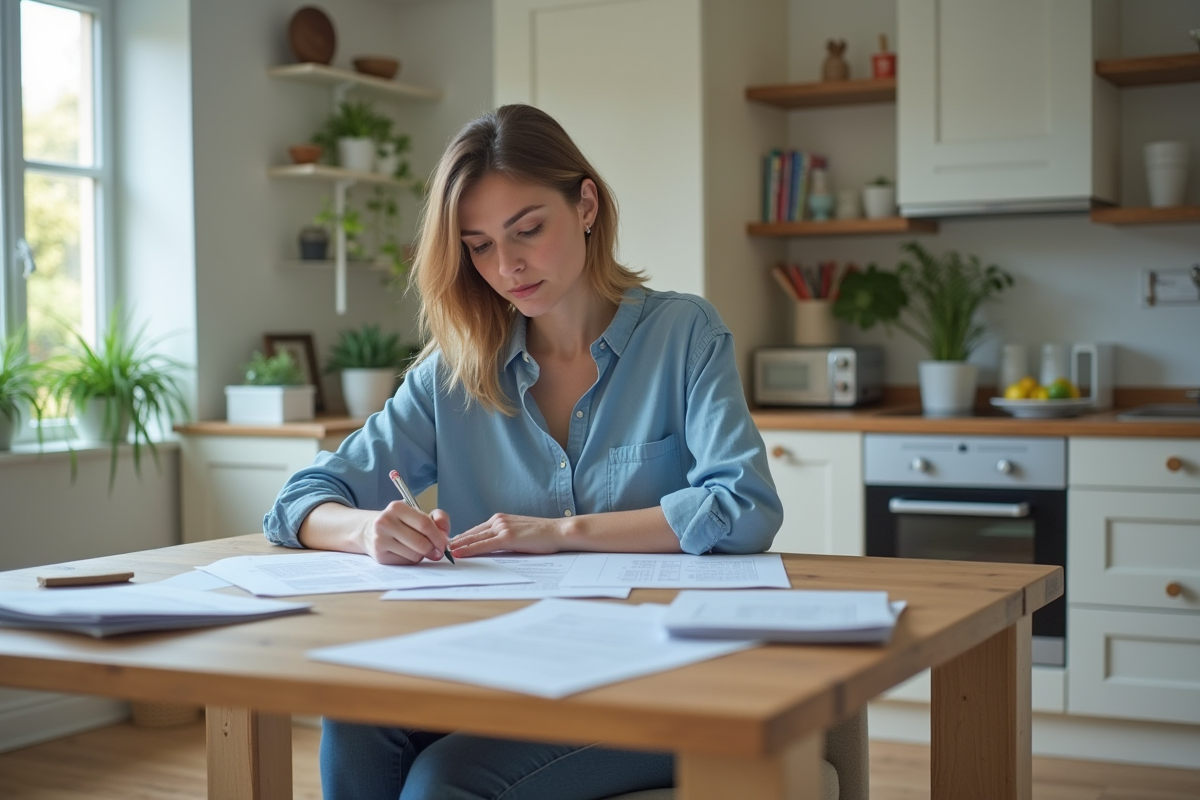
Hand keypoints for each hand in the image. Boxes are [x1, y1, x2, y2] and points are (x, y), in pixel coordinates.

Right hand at [360, 502, 451, 564]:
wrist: (370, 530)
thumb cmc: (400, 522)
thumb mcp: (417, 513)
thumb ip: (437, 517)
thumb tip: (445, 532)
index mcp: (397, 508)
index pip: (425, 524)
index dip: (438, 537)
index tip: (444, 544)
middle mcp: (385, 522)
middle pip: (421, 542)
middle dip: (433, 549)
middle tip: (437, 552)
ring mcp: (380, 540)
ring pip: (414, 555)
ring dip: (422, 555)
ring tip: (417, 548)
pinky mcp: (379, 555)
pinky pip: (406, 562)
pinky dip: (411, 560)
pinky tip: (406, 552)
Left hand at [450, 513, 567, 557]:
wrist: (558, 531)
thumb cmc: (542, 535)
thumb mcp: (519, 532)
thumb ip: (504, 536)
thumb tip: (491, 547)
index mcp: (500, 518)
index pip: (475, 530)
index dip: (461, 539)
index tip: (449, 545)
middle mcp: (498, 520)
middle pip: (470, 533)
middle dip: (454, 543)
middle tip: (439, 550)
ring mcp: (502, 528)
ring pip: (473, 538)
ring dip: (457, 547)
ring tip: (443, 553)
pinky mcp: (507, 538)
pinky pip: (482, 545)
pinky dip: (468, 550)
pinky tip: (458, 554)